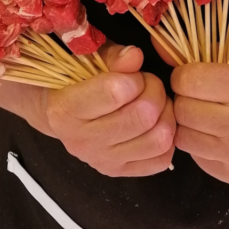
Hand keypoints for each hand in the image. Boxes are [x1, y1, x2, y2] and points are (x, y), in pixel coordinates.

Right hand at [43, 44, 175, 176]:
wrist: (60, 114)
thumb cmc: (76, 80)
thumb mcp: (88, 59)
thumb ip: (112, 56)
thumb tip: (135, 56)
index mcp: (66, 109)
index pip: (116, 92)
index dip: (135, 78)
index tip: (134, 74)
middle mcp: (82, 141)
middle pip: (143, 116)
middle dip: (154, 91)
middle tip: (148, 84)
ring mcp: (102, 161)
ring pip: (157, 140)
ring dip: (165, 114)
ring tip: (155, 102)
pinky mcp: (119, 172)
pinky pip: (161, 160)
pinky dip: (168, 139)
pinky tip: (156, 123)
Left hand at [171, 58, 228, 184]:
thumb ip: (193, 51)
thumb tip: (155, 42)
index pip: (187, 81)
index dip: (183, 75)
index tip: (192, 74)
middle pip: (183, 111)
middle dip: (184, 100)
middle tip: (199, 96)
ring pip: (183, 137)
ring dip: (188, 123)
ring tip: (206, 113)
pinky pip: (196, 158)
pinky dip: (200, 143)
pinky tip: (217, 133)